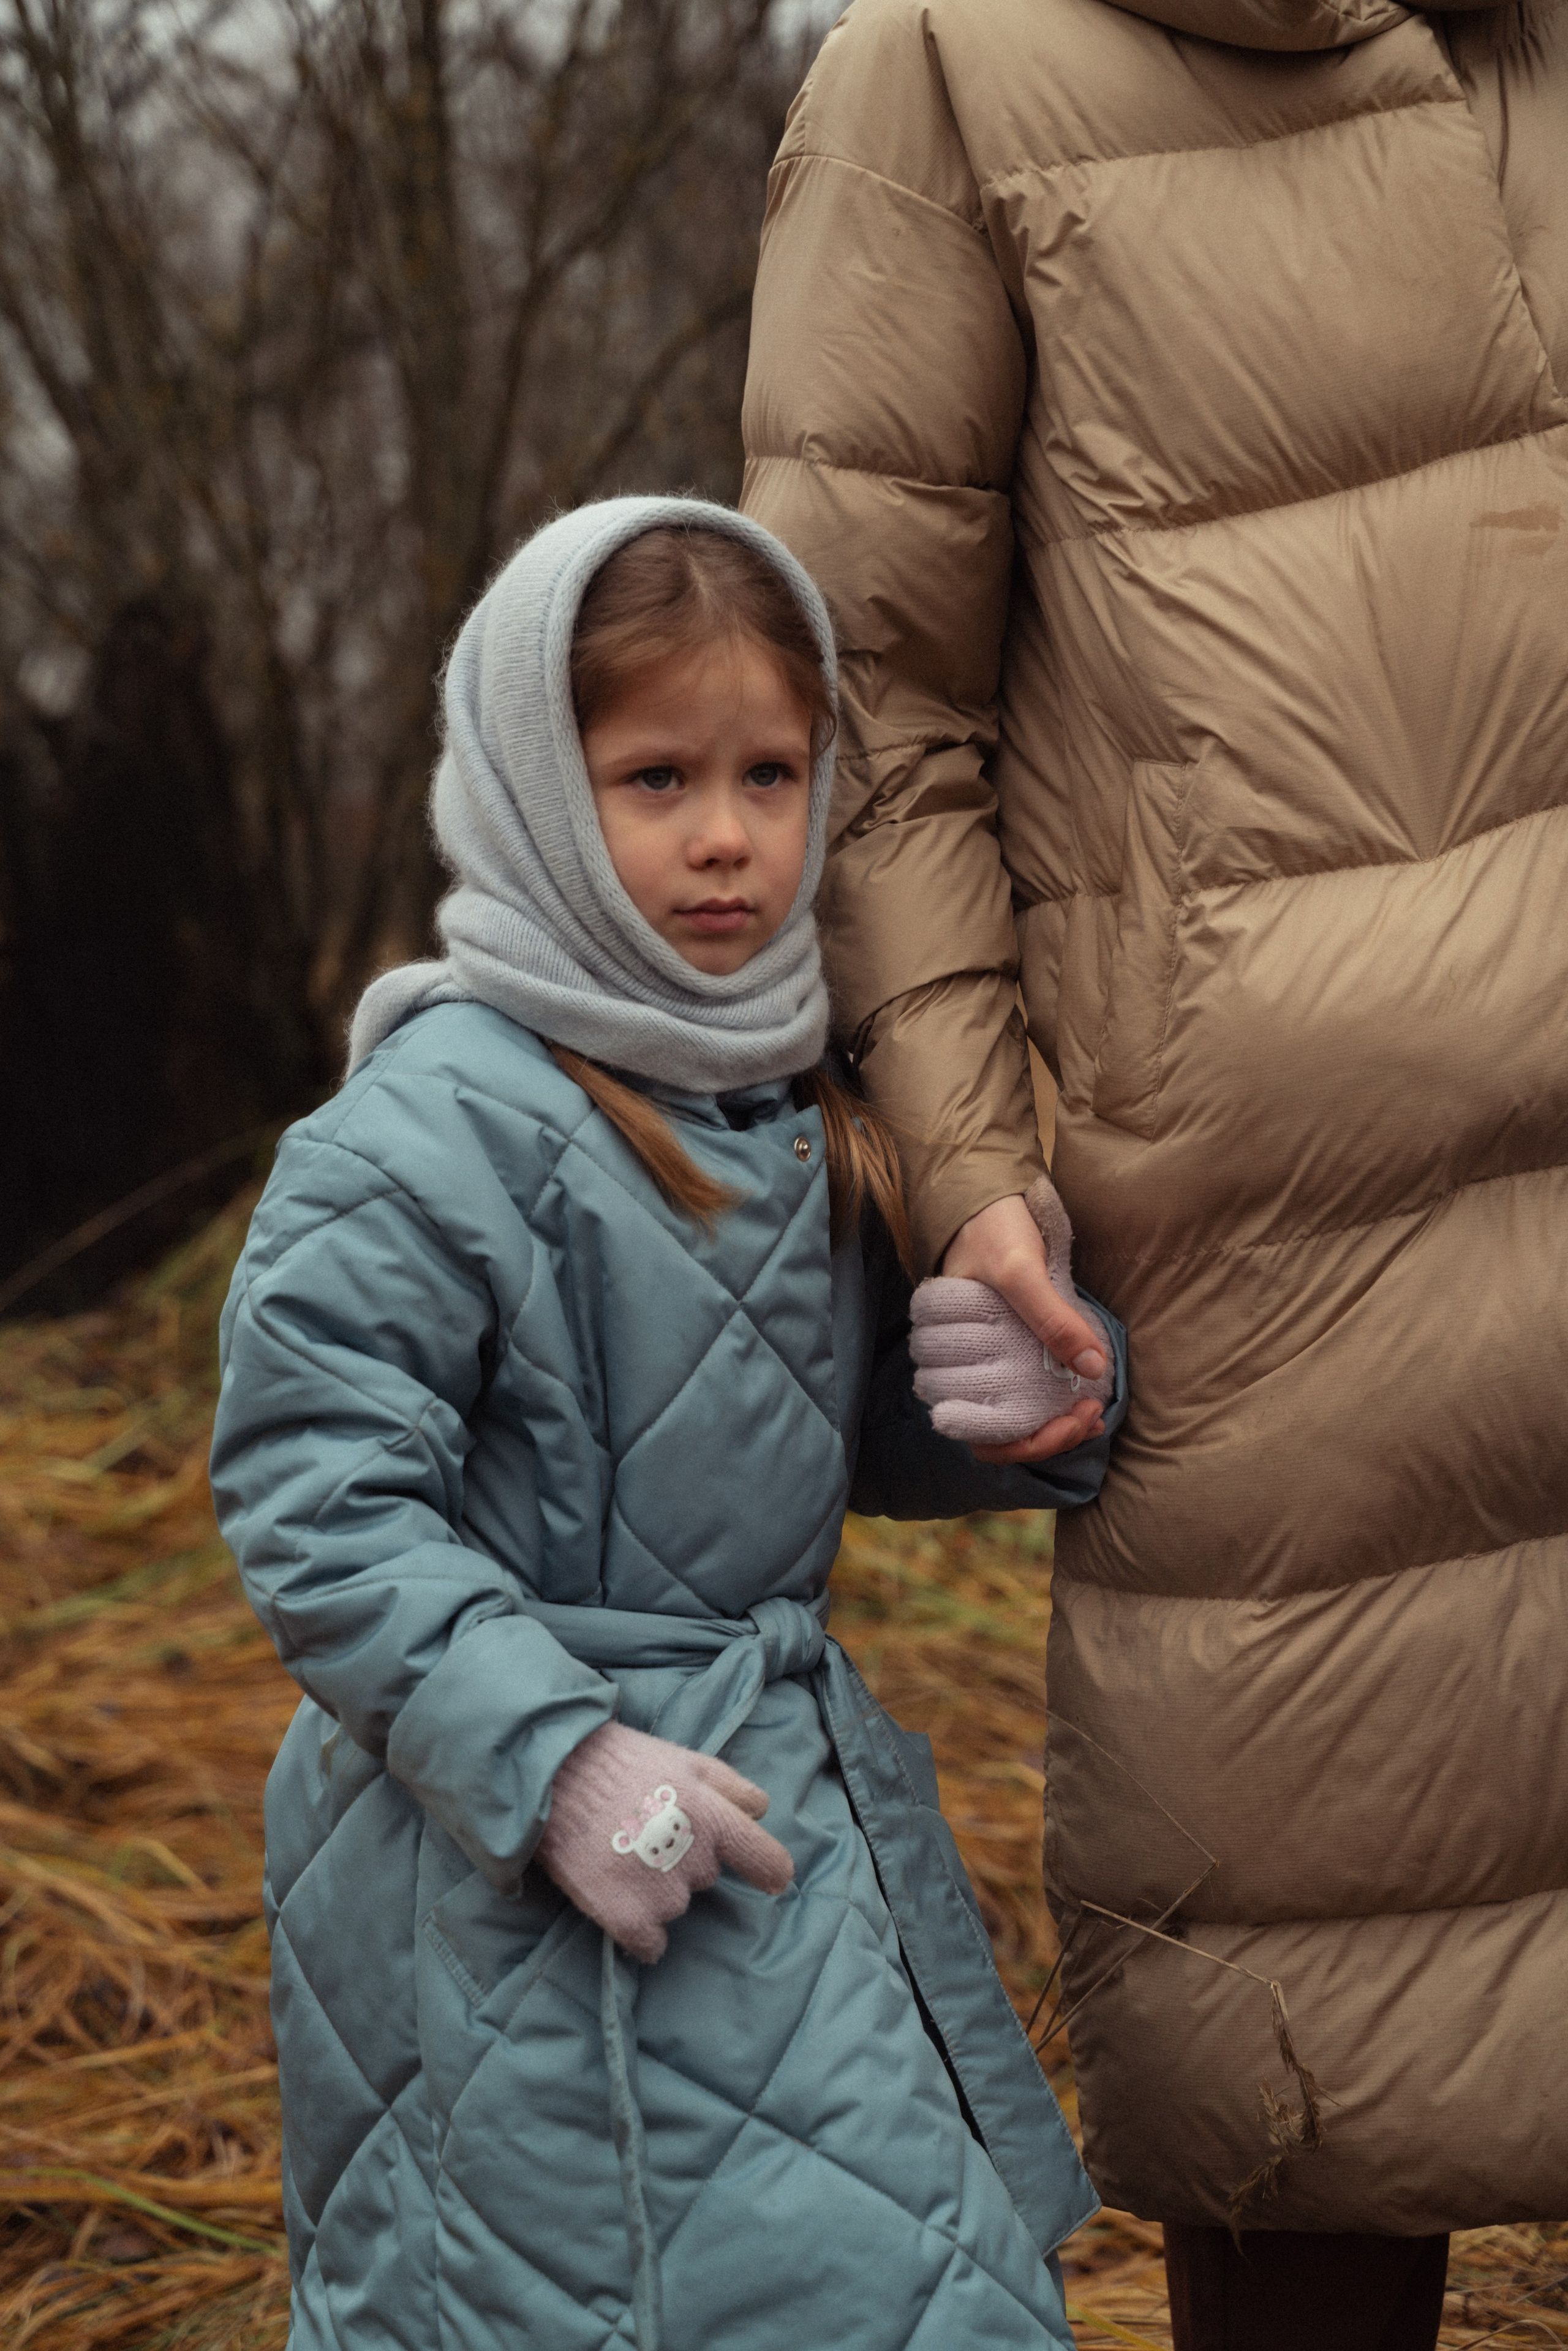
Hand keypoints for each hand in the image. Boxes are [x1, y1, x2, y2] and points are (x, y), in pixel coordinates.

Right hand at [536, 1719, 793, 1962]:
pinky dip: (638, 1932)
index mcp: (716, 1818)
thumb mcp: (689, 1760)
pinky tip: (617, 1898)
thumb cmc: (624, 1764)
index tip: (768, 1880)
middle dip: (685, 1861)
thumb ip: (733, 1788)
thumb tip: (761, 1814)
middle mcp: (696, 1860)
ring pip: (676, 1908)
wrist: (556, 1775)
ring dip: (656, 1891)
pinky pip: (649, 1945)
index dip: (769, 1872)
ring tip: (622, 1854)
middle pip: (708, 1879)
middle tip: (647, 1831)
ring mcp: (661, 1894)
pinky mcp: (627, 1918)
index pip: (768, 1862)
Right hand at [935, 1182, 1110, 1464]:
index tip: (1072, 1418)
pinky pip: (1029, 1393)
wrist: (987, 1196)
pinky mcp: (1008, 1350)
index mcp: (947, 1359)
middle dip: (1052, 1436)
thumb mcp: (1021, 1271)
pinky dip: (1057, 1403)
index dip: (1028, 1441)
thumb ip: (1053, 1319)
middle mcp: (963, 1370)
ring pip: (1016, 1421)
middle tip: (1092, 1413)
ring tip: (1094, 1408)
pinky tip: (1086, 1392)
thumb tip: (1094, 1369)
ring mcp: (986, 1362)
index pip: (979, 1433)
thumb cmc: (989, 1230)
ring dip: (1057, 1426)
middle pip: (1002, 1436)